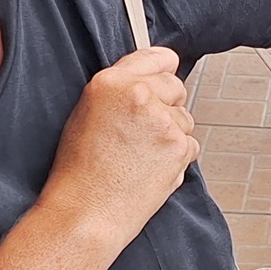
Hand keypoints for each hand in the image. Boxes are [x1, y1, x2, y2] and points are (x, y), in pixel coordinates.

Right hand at [37, 46, 197, 251]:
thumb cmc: (80, 172)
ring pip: (184, 118)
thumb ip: (119, 90)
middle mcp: (139, 95)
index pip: (155, 57)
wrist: (86, 212)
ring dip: (171, 134)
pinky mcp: (179, 146)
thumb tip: (152, 77)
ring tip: (141, 157)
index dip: (163, 67)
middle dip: (167, 105)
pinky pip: (190, 145)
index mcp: (110, 82)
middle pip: (175, 87)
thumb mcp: (86, 114)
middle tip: (143, 133)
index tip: (167, 70)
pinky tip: (151, 169)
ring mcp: (162, 120)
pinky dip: (177, 157)